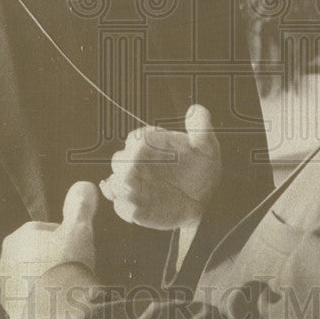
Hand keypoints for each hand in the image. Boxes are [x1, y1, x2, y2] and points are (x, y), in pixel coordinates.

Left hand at [0, 181, 98, 318]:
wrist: (54, 310)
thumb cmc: (65, 264)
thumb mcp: (78, 229)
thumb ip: (80, 206)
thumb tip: (84, 186)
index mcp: (18, 238)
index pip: (45, 231)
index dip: (65, 238)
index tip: (76, 249)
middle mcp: (6, 261)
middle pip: (37, 255)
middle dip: (53, 259)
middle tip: (73, 268)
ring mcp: (6, 287)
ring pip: (32, 278)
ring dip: (47, 281)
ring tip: (67, 288)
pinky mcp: (11, 310)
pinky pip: (30, 300)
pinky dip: (43, 300)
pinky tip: (58, 304)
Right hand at [100, 104, 220, 229]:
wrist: (204, 195)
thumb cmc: (201, 165)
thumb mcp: (206, 144)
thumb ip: (200, 127)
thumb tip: (196, 110)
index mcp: (149, 142)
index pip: (135, 139)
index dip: (142, 146)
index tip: (161, 154)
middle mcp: (135, 162)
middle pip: (119, 162)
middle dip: (128, 168)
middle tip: (146, 174)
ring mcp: (132, 185)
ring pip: (113, 185)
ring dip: (122, 189)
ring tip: (140, 192)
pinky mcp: (133, 207)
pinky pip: (121, 208)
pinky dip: (127, 208)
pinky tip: (142, 207)